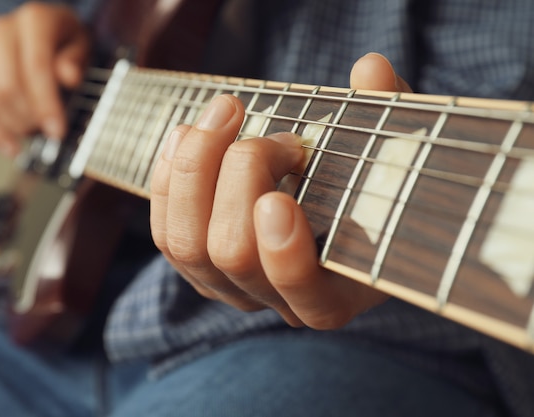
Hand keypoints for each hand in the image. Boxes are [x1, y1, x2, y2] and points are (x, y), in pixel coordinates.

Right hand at [0, 2, 89, 156]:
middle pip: (8, 85)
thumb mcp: (82, 44)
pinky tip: (11, 148)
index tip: (57, 131)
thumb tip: (69, 77)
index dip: (46, 103)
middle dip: (30, 118)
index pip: (35, 67)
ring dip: (13, 126)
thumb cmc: (65, 40)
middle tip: (50, 134)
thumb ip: (76, 60)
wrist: (38, 30)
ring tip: (35, 134)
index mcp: (34, 21)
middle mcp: (3, 31)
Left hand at [150, 53, 411, 328]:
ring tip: (225, 113)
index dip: (286, 258)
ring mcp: (230, 286)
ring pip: (186, 244)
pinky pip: (164, 233)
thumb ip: (386, 113)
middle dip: (244, 175)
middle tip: (279, 136)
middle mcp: (277, 301)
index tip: (277, 200)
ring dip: (196, 167)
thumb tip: (371, 69)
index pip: (311, 302)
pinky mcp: (196, 266)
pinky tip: (187, 133)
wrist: (321, 203)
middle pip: (233, 254)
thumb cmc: (360, 181)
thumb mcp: (386, 147)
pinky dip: (168, 177)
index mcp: (338, 292)